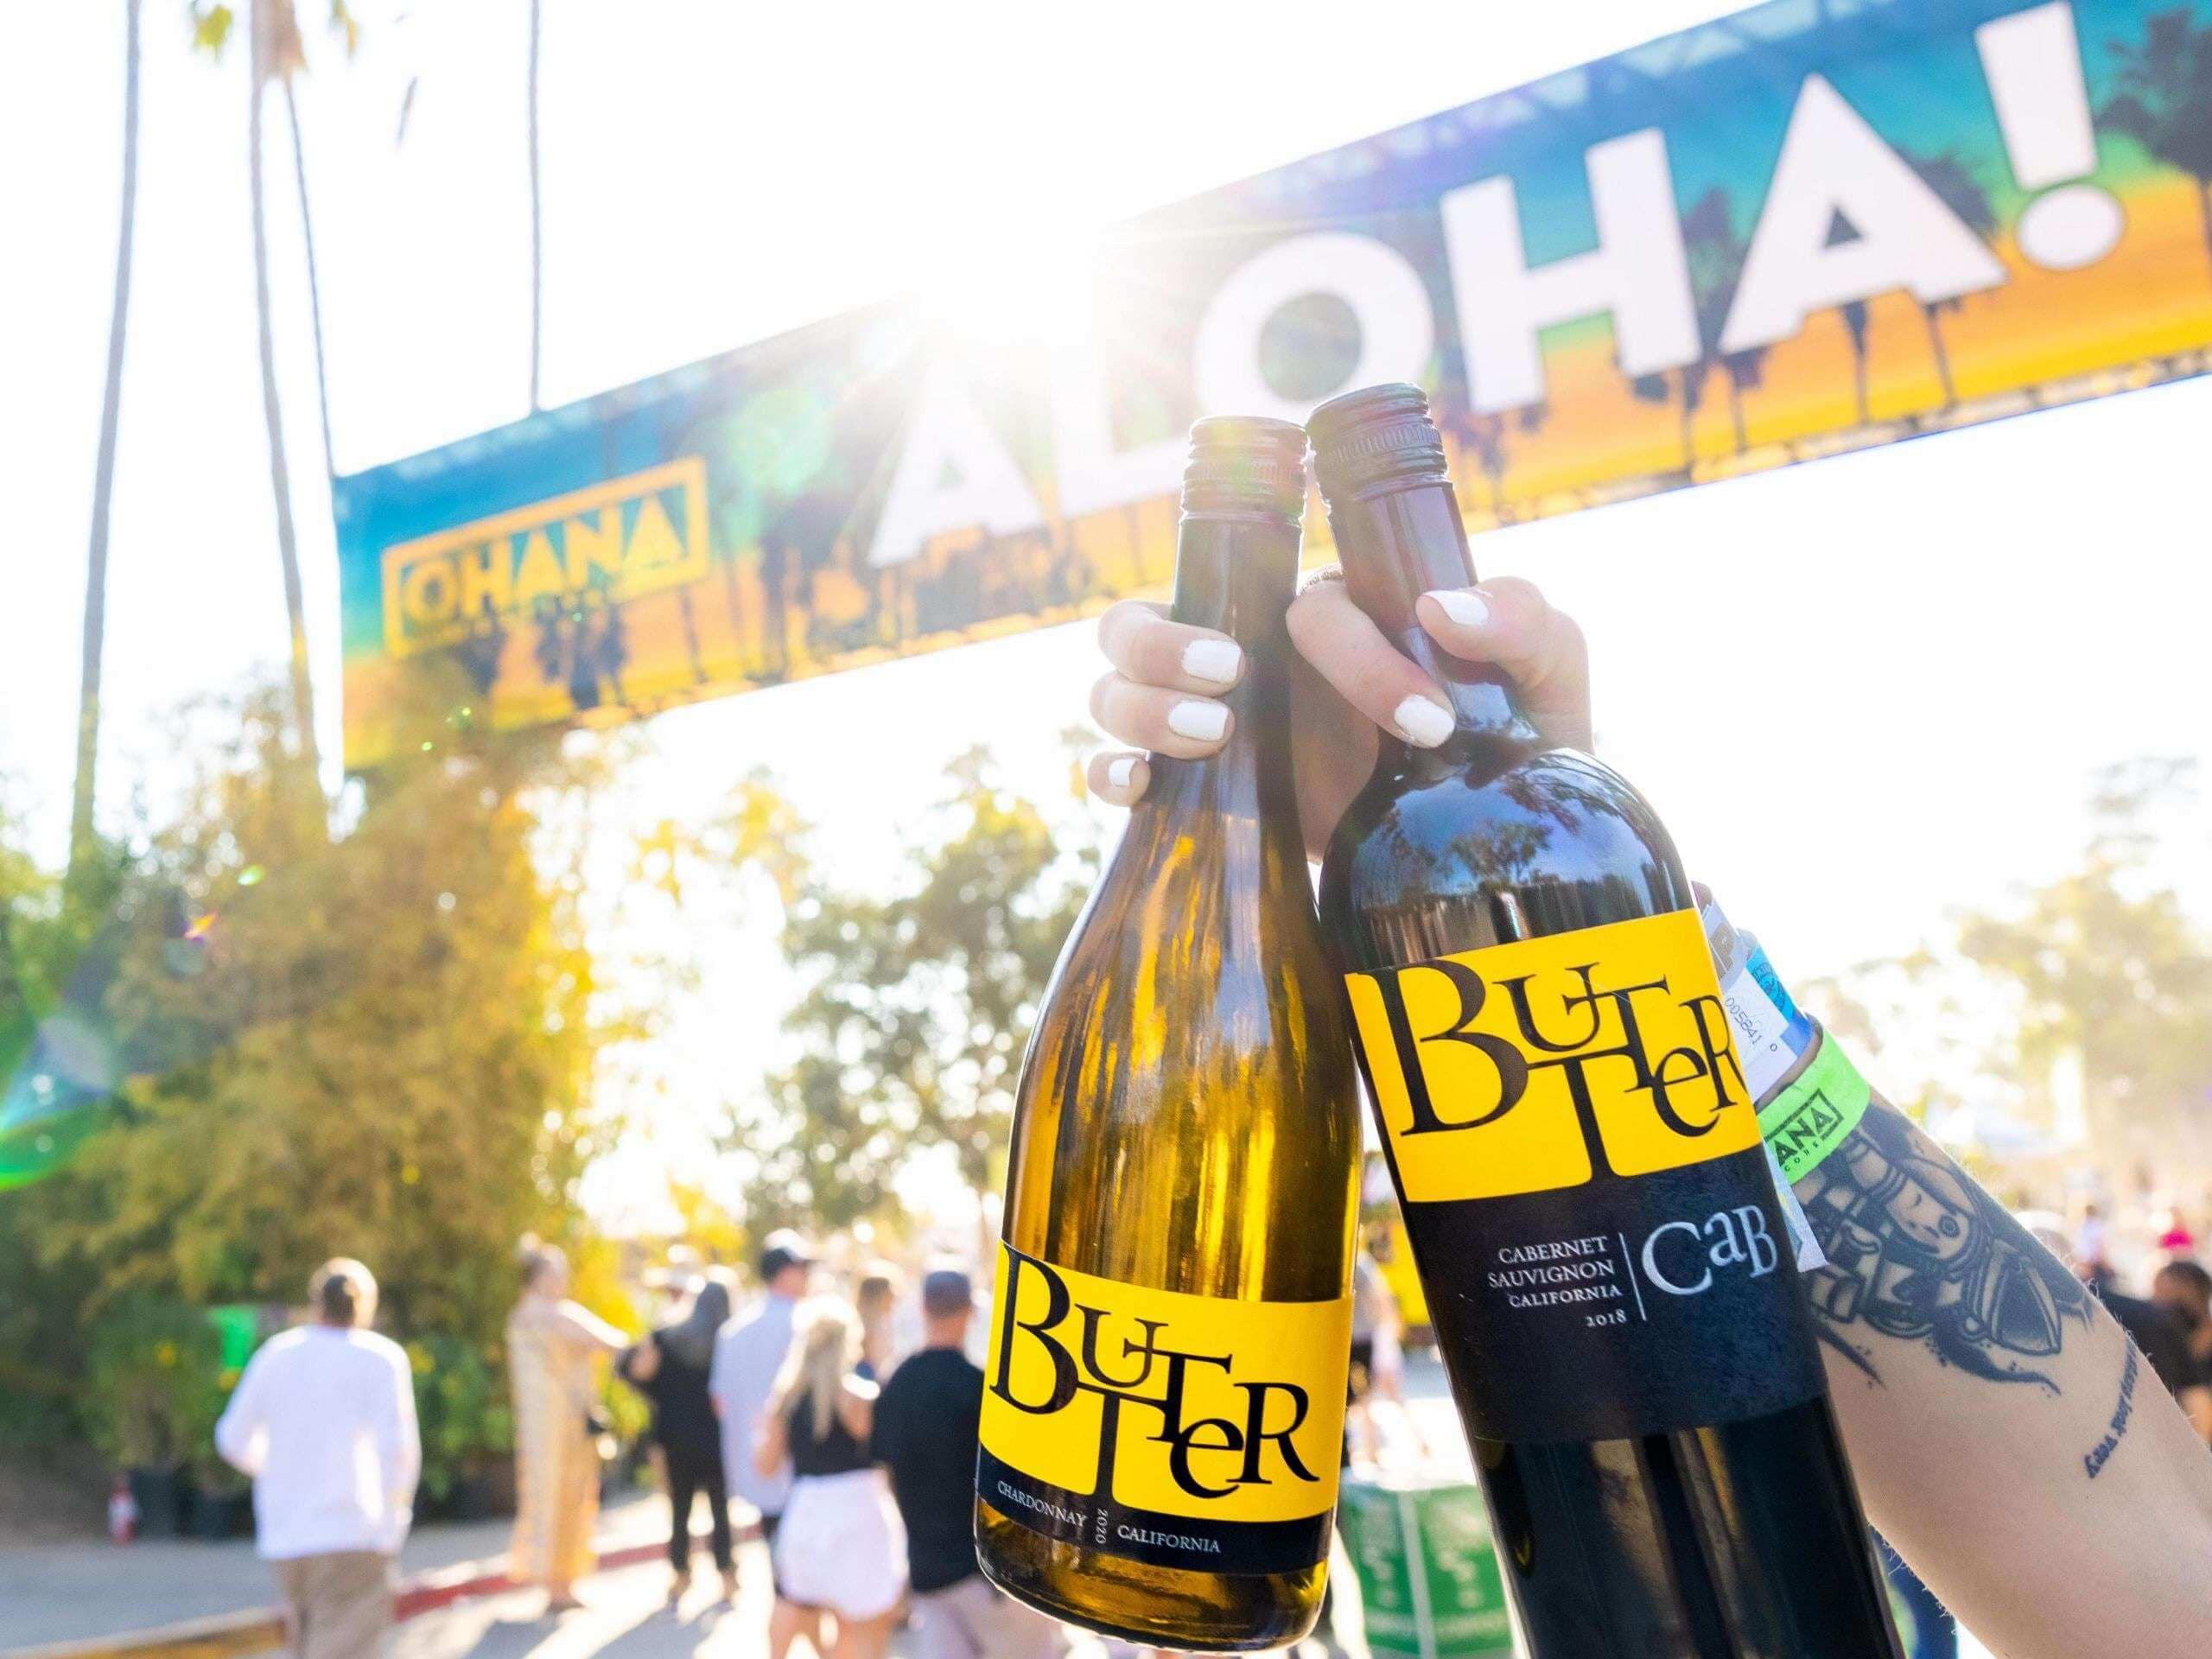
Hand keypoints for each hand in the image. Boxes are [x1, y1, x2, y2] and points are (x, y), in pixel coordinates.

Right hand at [1086, 574, 1590, 857]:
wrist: (1486, 846)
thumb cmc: (1513, 737)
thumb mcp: (1545, 670)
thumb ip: (1523, 619)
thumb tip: (1443, 608)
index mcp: (1330, 615)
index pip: (1306, 605)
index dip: (1358, 657)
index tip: (1423, 724)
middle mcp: (1252, 659)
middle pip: (1147, 617)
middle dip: (1165, 641)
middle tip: (1233, 677)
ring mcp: (1214, 727)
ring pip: (1114, 687)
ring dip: (1140, 703)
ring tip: (1213, 735)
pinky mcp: (1200, 798)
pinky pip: (1109, 770)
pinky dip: (1108, 771)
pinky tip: (1146, 787)